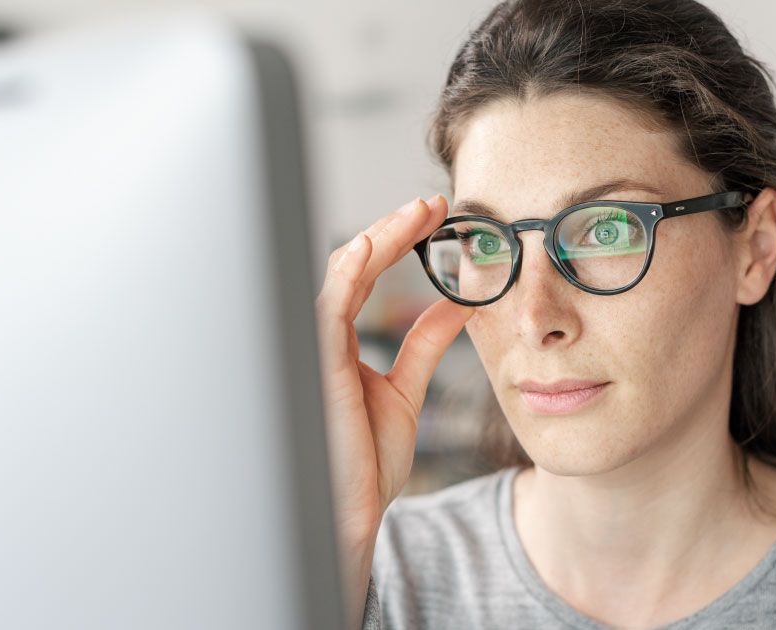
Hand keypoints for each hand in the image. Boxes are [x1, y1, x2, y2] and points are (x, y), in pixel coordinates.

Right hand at [315, 194, 475, 545]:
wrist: (351, 510)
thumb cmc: (366, 461)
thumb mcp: (407, 390)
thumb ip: (425, 344)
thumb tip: (457, 304)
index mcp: (341, 342)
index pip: (367, 275)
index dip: (399, 239)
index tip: (437, 216)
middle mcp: (325, 338)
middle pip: (355, 264)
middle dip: (394, 228)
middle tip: (435, 204)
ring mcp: (318, 348)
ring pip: (344, 274)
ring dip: (382, 237)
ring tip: (421, 211)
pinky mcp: (318, 365)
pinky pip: (330, 308)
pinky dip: (350, 273)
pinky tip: (375, 244)